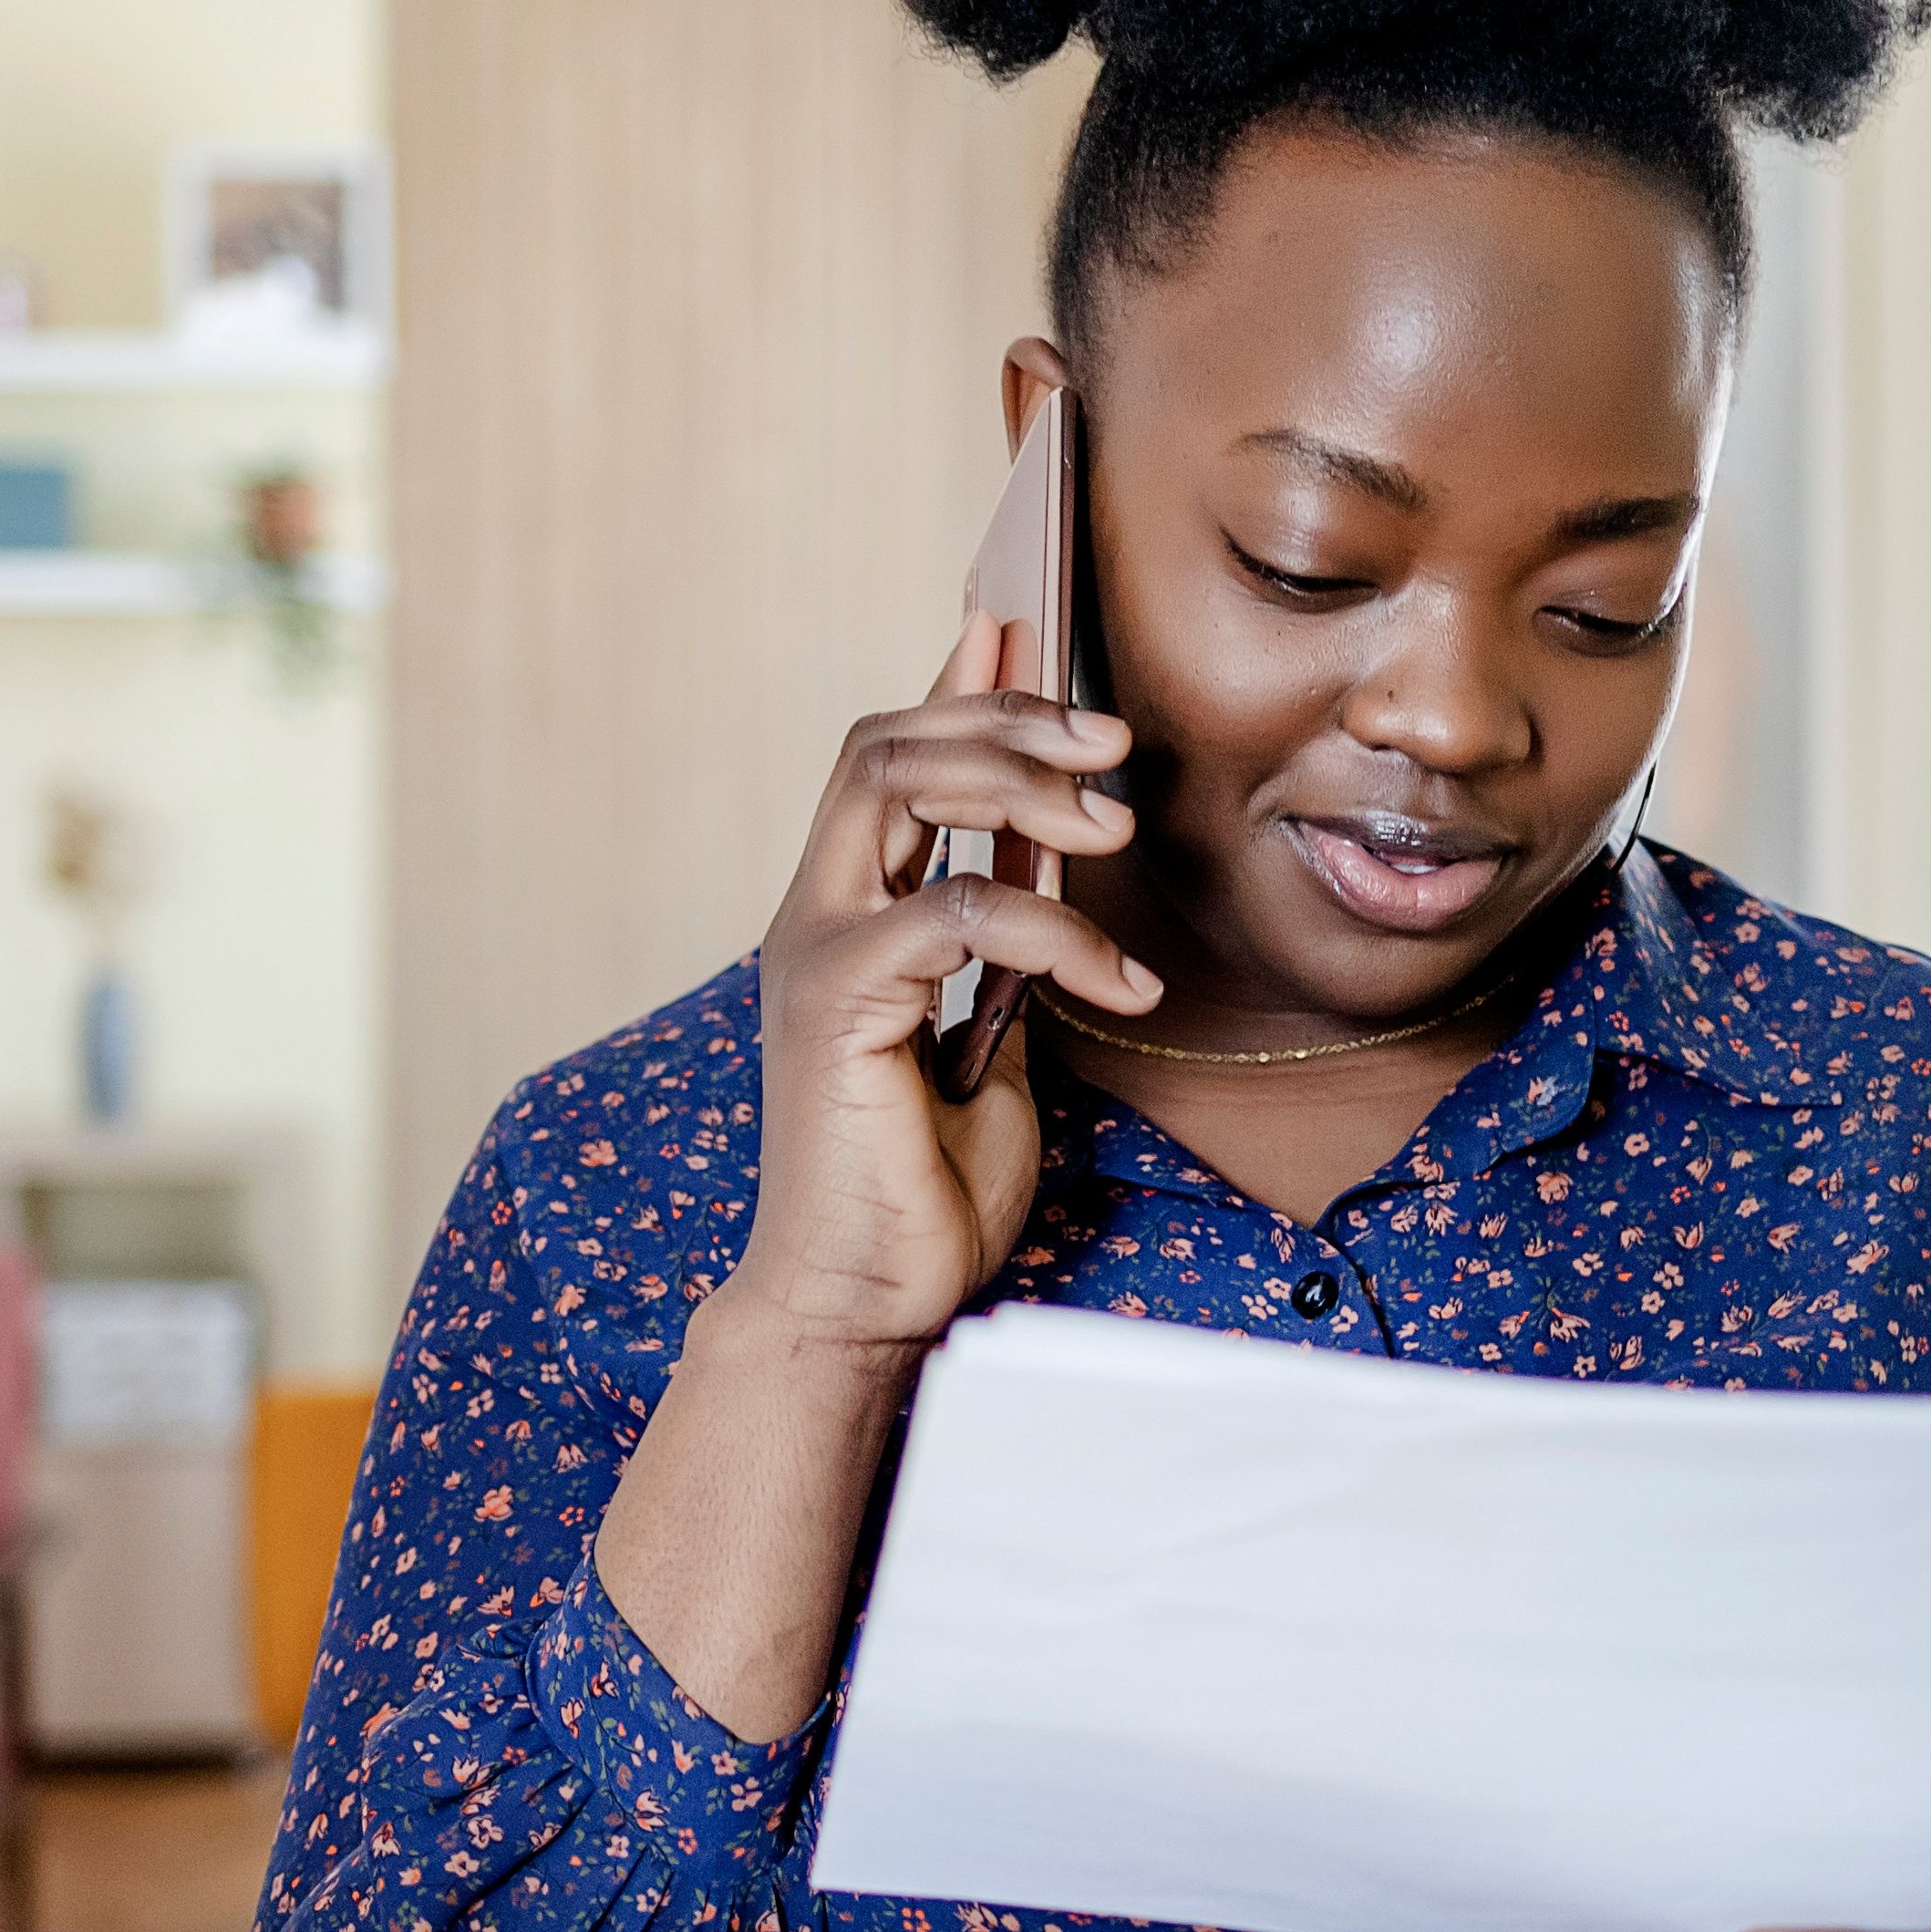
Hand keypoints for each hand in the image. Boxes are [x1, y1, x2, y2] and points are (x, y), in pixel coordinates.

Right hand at [714, 612, 1155, 1355]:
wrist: (864, 1303)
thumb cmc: (925, 1189)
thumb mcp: (992, 1037)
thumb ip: (1007, 945)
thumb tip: (1057, 865)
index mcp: (846, 915)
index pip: (889, 759)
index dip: (954, 689)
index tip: (1014, 628)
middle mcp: (813, 913)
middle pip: (885, 743)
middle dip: (1005, 717)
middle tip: (1113, 744)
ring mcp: (812, 950)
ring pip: (893, 784)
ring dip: (1016, 781)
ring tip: (1117, 829)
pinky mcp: (834, 1001)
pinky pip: (953, 912)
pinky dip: (1053, 932)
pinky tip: (1118, 987)